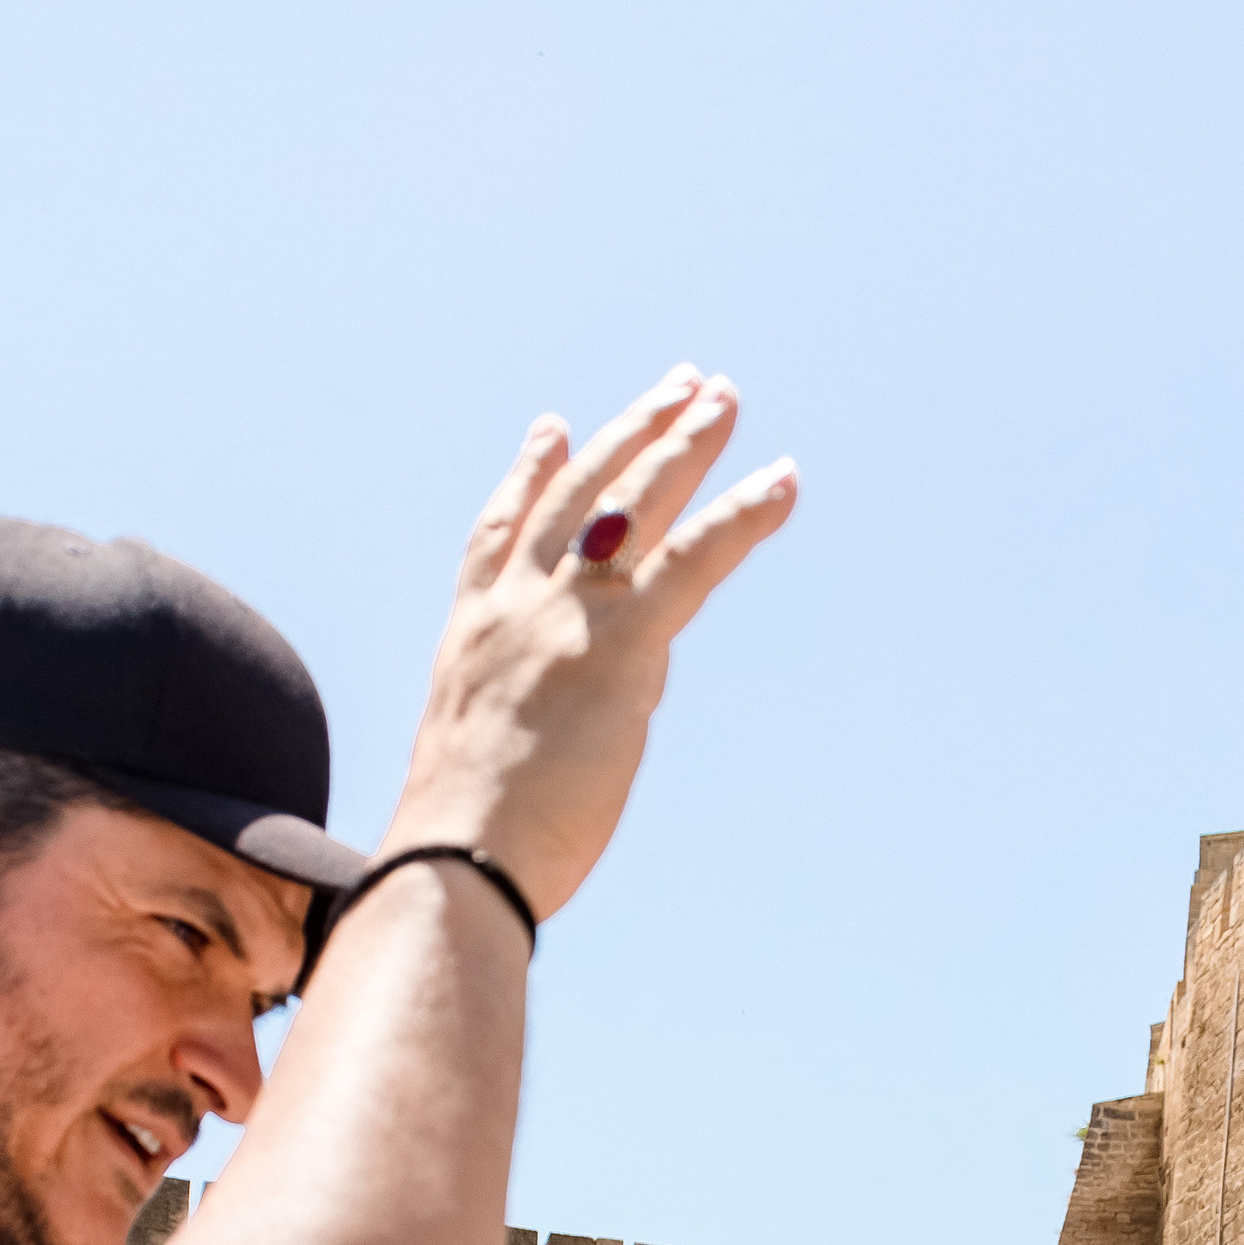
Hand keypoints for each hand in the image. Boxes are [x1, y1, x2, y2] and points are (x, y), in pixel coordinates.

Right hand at [385, 369, 796, 923]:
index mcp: (472, 635)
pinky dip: (743, 514)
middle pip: (579, 495)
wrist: (460, 856)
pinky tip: (783, 482)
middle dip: (631, 434)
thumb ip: (519, 732)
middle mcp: (515, 606)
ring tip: (723, 397)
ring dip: (685, 443)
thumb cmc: (462, 847)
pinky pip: (694, 559)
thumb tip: (556, 747)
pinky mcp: (623, 644)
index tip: (554, 430)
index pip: (502, 534)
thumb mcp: (479, 767)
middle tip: (676, 388)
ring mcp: (566, 615)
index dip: (530, 476)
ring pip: (634, 503)